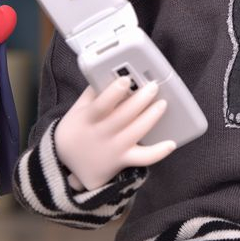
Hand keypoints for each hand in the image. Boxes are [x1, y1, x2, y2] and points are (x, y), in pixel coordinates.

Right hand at [54, 76, 176, 190]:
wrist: (69, 167)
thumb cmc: (75, 132)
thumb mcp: (77, 111)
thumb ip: (92, 94)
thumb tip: (109, 74)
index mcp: (87, 119)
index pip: (101, 105)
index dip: (114, 92)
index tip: (126, 80)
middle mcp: (101, 134)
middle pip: (124, 116)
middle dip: (141, 100)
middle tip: (153, 86)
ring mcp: (114, 148)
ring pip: (136, 132)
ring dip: (151, 117)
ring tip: (162, 103)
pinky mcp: (124, 160)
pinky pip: (144, 158)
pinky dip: (158, 152)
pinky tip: (171, 143)